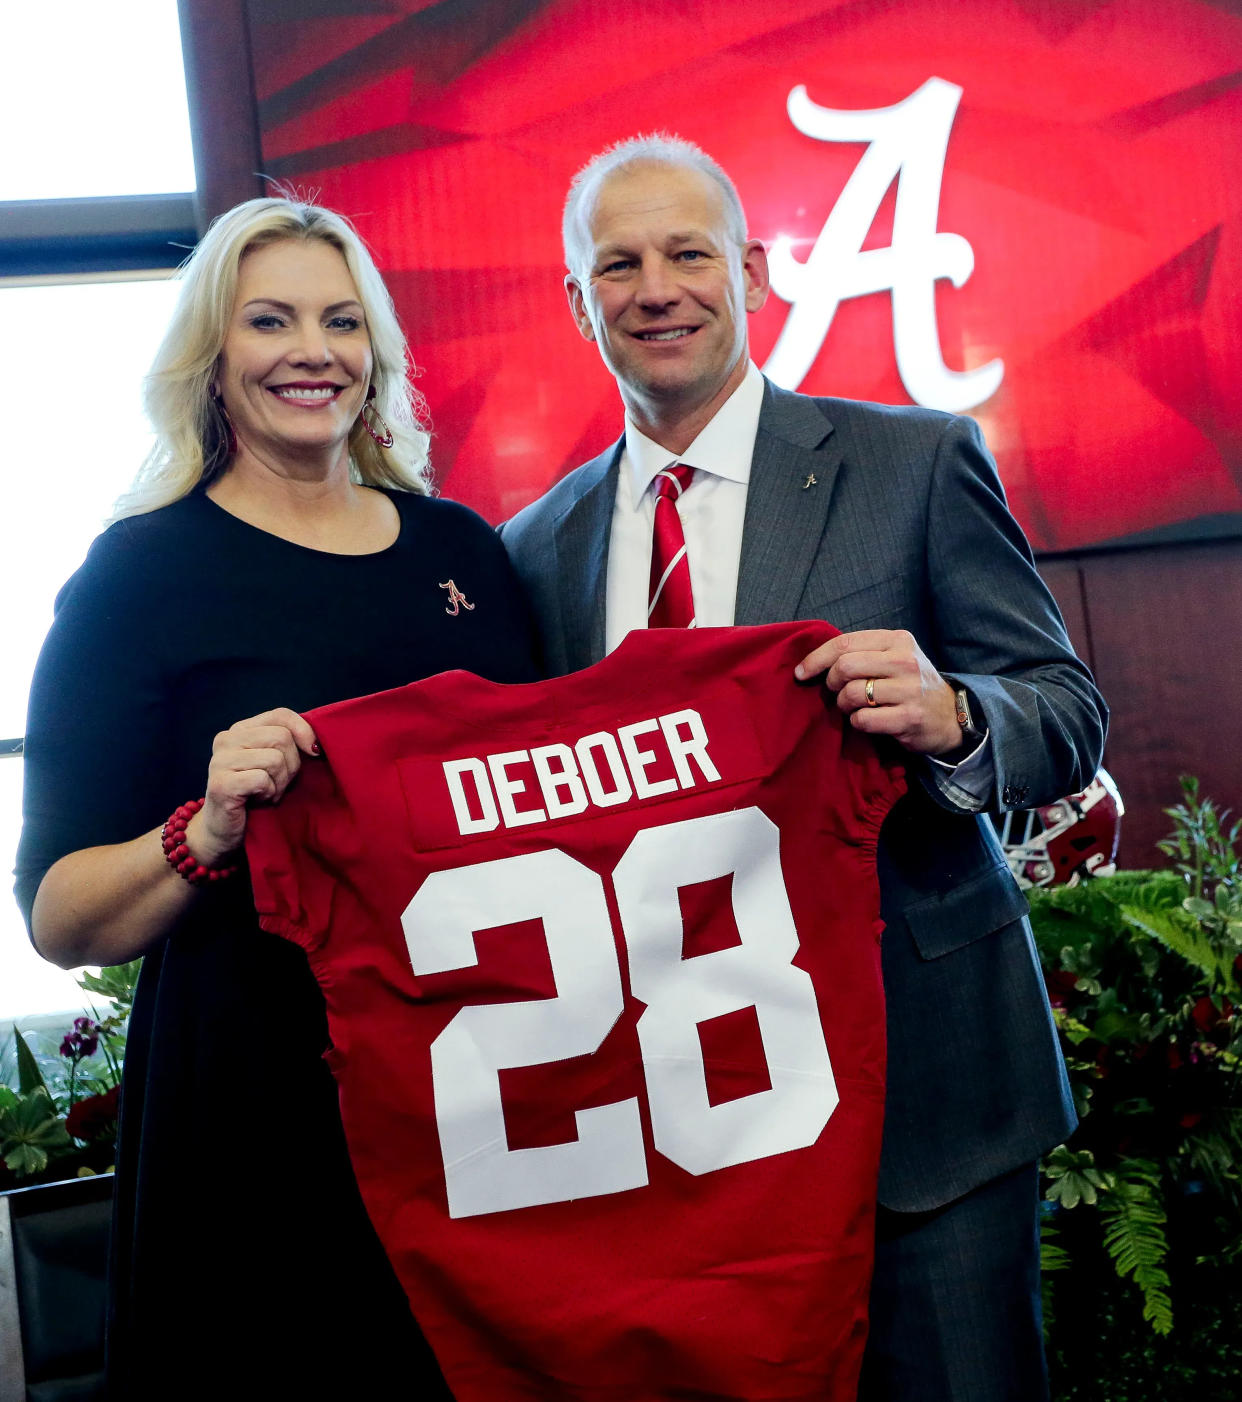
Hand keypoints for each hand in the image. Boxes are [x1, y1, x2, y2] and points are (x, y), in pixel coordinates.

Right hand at [187, 708, 318, 864]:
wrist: (223, 831)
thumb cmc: (256, 796)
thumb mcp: (275, 763)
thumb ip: (290, 744)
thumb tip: (317, 743)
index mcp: (240, 730)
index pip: (280, 715)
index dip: (304, 731)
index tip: (314, 753)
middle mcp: (226, 739)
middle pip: (282, 737)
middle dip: (291, 765)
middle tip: (279, 784)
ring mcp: (220, 761)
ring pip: (275, 759)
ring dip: (280, 783)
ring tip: (267, 793)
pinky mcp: (221, 784)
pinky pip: (263, 780)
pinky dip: (268, 794)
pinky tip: (257, 802)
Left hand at [795, 629, 960, 755]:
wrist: (949, 715)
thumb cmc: (910, 684)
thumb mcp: (893, 657)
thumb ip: (861, 653)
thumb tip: (812, 662)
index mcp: (897, 640)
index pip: (845, 643)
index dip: (816, 659)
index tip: (801, 672)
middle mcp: (905, 661)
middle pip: (845, 667)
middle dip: (831, 683)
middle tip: (837, 692)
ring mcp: (909, 689)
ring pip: (852, 694)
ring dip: (843, 705)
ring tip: (853, 707)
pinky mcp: (909, 717)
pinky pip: (863, 719)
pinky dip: (857, 722)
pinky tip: (867, 720)